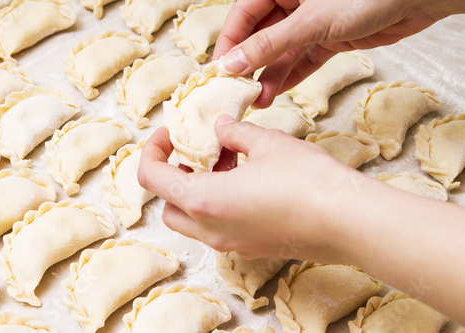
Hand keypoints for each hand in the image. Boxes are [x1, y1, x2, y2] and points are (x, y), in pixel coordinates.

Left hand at [138, 116, 464, 324]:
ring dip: (197, 189)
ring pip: (193, 220)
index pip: (151, 178)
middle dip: (173, 175)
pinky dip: (218, 203)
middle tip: (195, 150)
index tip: (169, 133)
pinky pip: (219, 227)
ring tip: (228, 158)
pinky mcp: (252, 247)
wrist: (348, 220)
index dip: (153, 150)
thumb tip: (220, 126)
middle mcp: (211, 230)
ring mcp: (232, 244)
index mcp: (203, 201)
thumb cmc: (306, 180)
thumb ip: (235, 132)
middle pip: (168, 205)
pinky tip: (246, 178)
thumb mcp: (266, 143)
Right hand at [213, 0, 460, 107]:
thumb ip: (270, 44)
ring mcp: (311, 22)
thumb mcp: (310, 21)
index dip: (230, 44)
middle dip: (249, 66)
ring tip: (258, 102)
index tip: (219, 71)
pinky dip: (291, 77)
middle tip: (237, 92)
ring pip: (281, 52)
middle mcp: (293, 3)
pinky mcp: (328, 38)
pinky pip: (302, 60)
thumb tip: (232, 64)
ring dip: (269, 77)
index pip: (243, 16)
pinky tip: (276, 94)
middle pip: (260, 36)